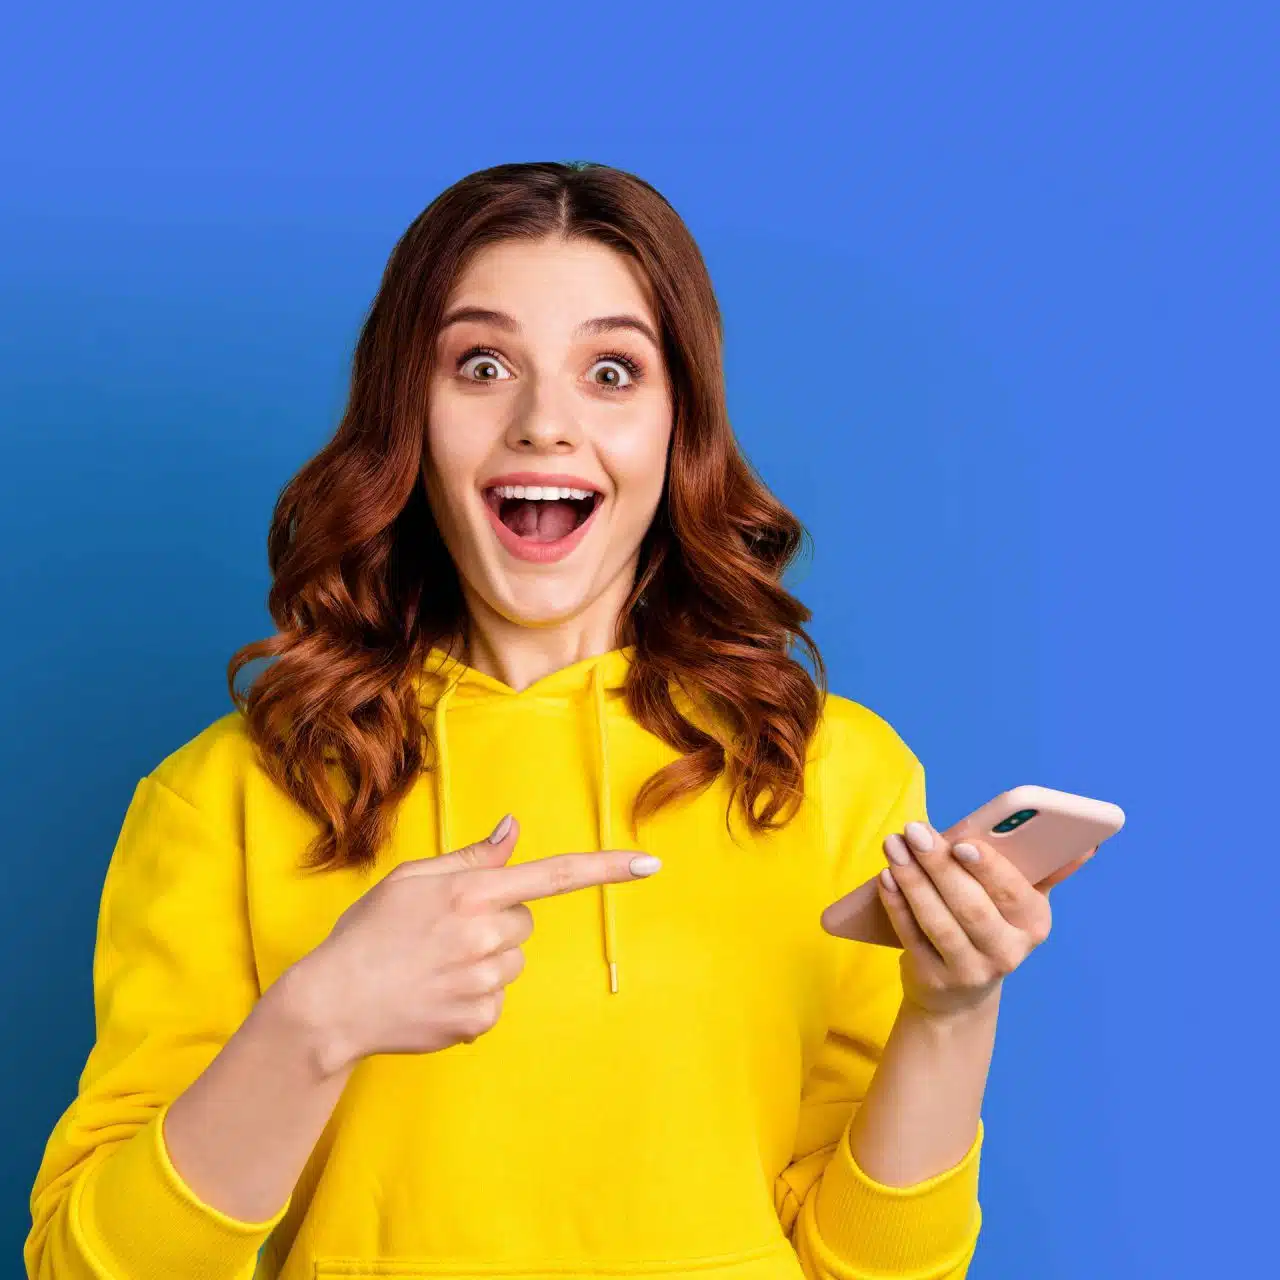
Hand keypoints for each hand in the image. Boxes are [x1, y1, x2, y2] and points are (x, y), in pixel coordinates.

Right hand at [289, 815, 660, 1072]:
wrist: (331, 1005)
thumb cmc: (367, 933)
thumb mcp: (412, 880)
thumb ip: (471, 857)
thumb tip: (514, 828)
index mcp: (470, 892)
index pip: (553, 876)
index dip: (606, 870)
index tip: (651, 864)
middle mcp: (484, 935)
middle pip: (525, 922)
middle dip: (496, 923)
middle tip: (445, 934)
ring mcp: (484, 982)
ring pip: (512, 962)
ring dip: (486, 961)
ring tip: (434, 967)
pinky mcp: (478, 1020)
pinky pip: (496, 1001)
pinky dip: (473, 999)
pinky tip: (434, 996)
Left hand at [877, 820, 1097, 1019]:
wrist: (960, 992)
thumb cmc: (990, 925)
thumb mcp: (1020, 903)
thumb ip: (1045, 870)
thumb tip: (1086, 844)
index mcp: (1035, 923)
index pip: (1014, 893)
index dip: (989, 868)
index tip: (963, 842)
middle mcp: (1007, 951)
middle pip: (971, 905)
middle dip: (939, 864)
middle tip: (915, 830)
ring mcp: (969, 970)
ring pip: (938, 921)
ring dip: (912, 879)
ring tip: (894, 846)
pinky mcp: (933, 979)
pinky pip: (911, 936)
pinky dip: (897, 904)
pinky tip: (887, 876)